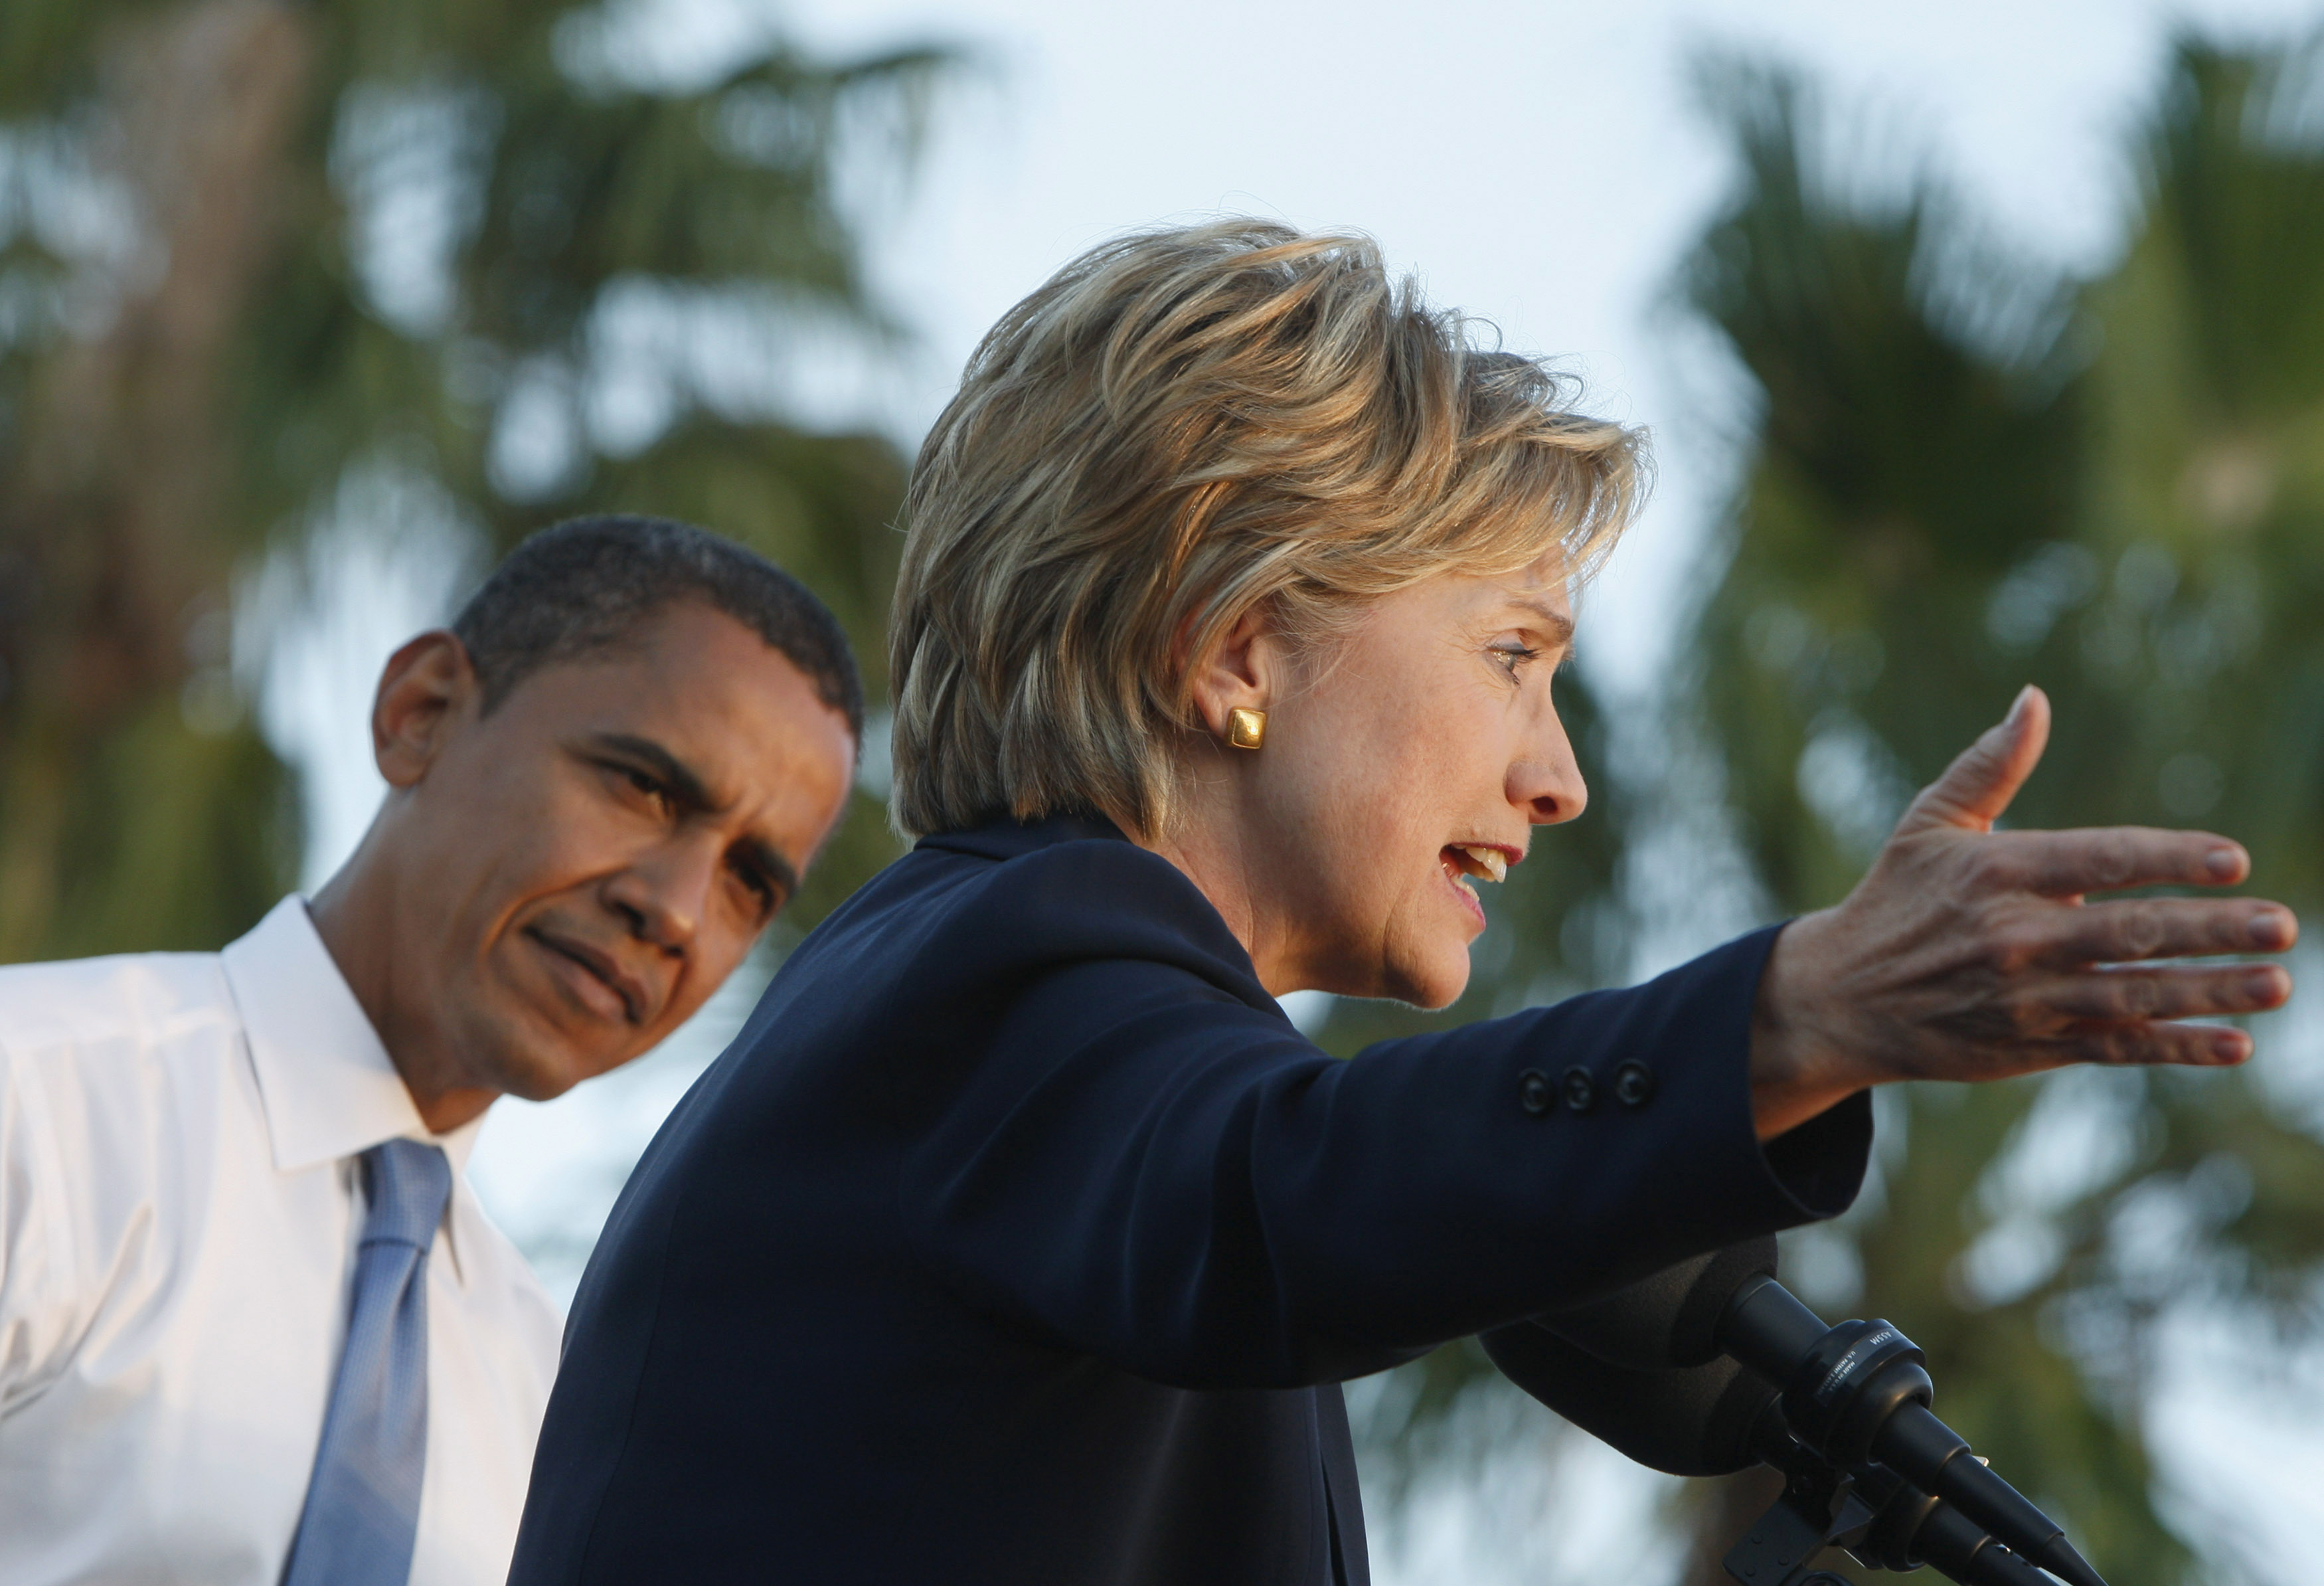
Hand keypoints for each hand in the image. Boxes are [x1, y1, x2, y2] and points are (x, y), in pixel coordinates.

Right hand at [1750, 685, 2296, 1138]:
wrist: (1838, 1000)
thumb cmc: (1894, 899)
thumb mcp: (1929, 825)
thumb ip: (1989, 766)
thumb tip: (2034, 698)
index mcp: (1993, 874)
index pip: (2096, 861)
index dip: (2167, 859)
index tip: (2234, 859)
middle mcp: (2012, 938)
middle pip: (2127, 933)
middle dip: (2210, 930)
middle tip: (2282, 924)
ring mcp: (2024, 998)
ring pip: (2132, 996)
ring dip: (2209, 991)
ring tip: (2276, 982)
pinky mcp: (2029, 1046)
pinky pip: (2115, 1047)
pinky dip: (2174, 1045)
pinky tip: (2232, 1043)